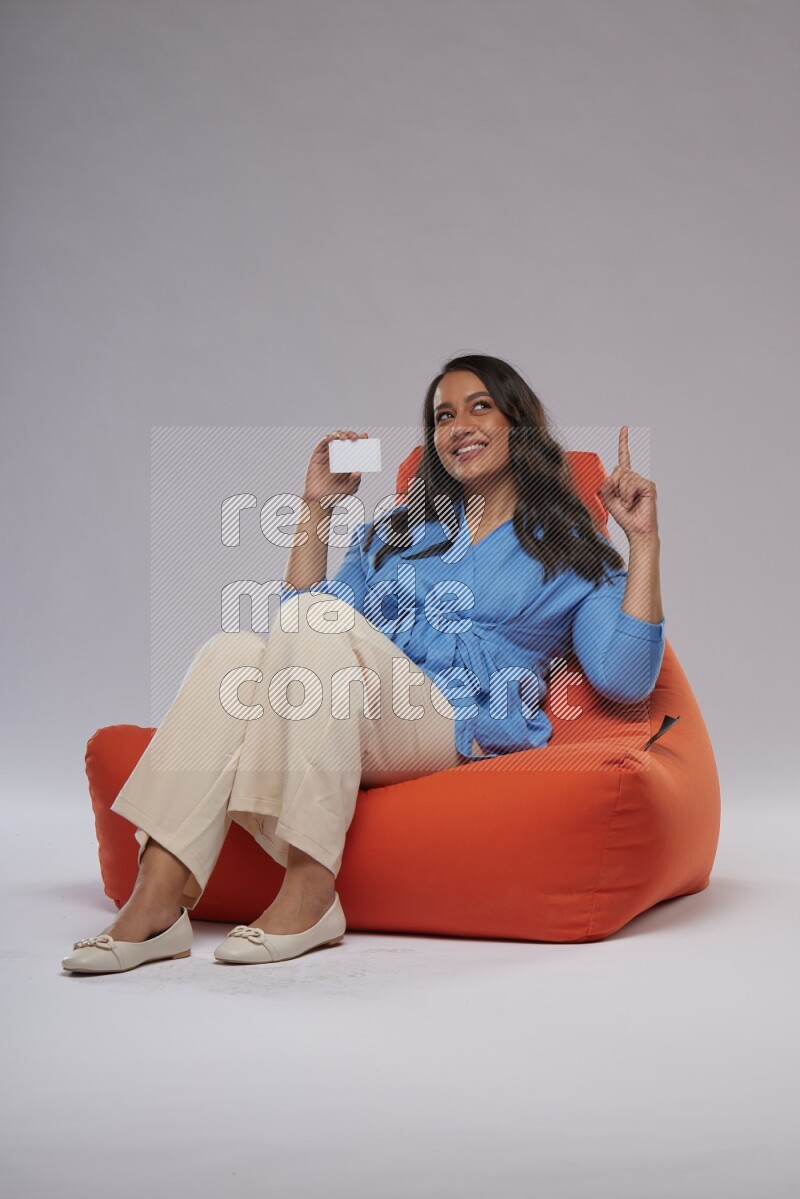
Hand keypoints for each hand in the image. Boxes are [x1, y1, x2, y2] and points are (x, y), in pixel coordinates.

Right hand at [302, 430, 368, 503]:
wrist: (320, 501)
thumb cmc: (336, 494)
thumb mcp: (350, 489)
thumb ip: (355, 481)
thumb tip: (358, 471)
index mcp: (350, 460)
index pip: (357, 446)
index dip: (361, 439)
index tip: (365, 436)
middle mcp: (340, 455)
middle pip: (346, 439)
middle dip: (351, 435)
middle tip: (355, 438)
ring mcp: (328, 454)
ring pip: (334, 438)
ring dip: (340, 434)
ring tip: (344, 438)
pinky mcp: (317, 455)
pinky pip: (322, 444)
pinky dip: (327, 438)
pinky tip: (331, 438)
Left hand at [597, 427, 658, 541]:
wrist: (636, 530)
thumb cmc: (625, 517)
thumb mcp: (608, 500)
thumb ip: (605, 486)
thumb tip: (611, 477)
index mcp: (625, 480)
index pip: (624, 457)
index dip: (624, 442)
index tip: (624, 428)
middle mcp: (635, 478)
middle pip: (617, 470)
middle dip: (614, 486)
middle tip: (621, 501)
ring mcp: (642, 481)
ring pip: (623, 477)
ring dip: (621, 493)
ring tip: (627, 504)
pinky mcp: (648, 486)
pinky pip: (631, 483)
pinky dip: (627, 495)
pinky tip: (632, 503)